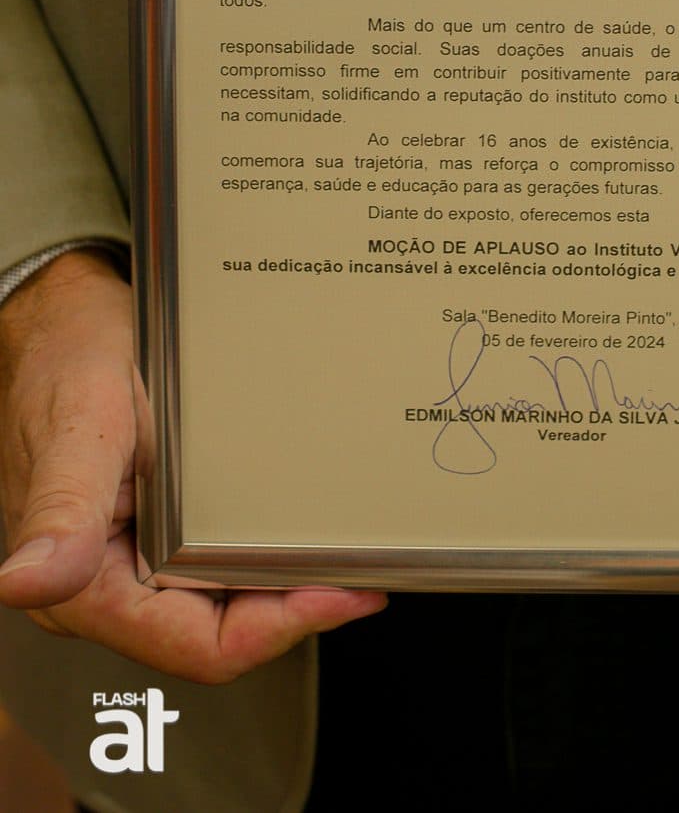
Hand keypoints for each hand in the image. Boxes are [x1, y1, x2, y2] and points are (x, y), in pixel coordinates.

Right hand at [0, 248, 384, 682]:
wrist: (62, 312)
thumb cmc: (66, 356)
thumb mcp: (79, 424)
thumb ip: (63, 509)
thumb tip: (27, 582)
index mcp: (83, 584)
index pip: (195, 647)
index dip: (274, 630)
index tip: (337, 594)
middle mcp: (107, 584)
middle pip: (221, 632)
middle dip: (294, 607)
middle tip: (363, 570)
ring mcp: (134, 557)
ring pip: (225, 601)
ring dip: (284, 581)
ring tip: (347, 549)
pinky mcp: (155, 527)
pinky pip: (217, 561)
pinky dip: (263, 550)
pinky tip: (302, 524)